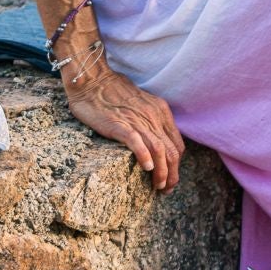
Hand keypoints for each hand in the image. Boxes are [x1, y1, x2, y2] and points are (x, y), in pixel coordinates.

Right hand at [65, 67, 184, 191]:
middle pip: (172, 151)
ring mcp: (137, 120)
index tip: (171, 179)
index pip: (176, 144)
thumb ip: (151, 121)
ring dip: (162, 172)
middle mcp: (153, 116)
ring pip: (159, 150)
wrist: (93, 79)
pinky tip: (147, 168)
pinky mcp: (119, 124)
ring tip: (158, 187)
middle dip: (172, 174)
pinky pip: (137, 142)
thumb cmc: (113, 92)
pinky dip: (145, 156)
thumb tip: (156, 143)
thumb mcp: (142, 105)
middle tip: (166, 190)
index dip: (177, 165)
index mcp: (160, 112)